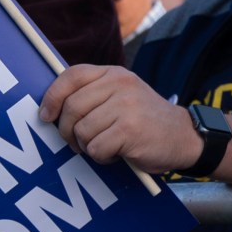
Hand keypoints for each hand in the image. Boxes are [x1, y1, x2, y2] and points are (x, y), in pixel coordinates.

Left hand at [41, 65, 197, 172]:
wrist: (185, 137)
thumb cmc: (146, 120)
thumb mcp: (123, 95)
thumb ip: (94, 94)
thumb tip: (51, 108)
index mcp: (114, 74)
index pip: (71, 76)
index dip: (52, 96)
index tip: (46, 116)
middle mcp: (120, 85)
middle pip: (71, 108)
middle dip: (68, 131)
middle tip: (77, 142)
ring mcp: (126, 106)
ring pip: (81, 131)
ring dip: (87, 146)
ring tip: (105, 146)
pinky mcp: (129, 130)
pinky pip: (95, 148)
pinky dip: (102, 157)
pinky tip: (117, 153)